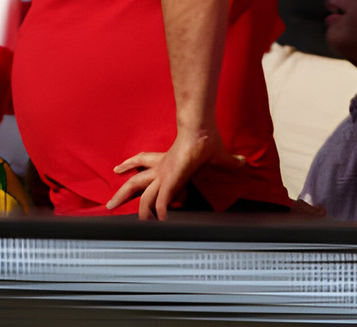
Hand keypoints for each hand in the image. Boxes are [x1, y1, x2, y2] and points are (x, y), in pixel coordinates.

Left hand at [105, 125, 243, 218]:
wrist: (200, 131)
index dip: (132, 164)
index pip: (144, 160)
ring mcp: (163, 176)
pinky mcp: (169, 182)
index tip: (122, 170)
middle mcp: (160, 169)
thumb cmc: (206, 140)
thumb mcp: (218, 156)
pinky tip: (162, 223)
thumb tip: (245, 163)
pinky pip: (160, 203)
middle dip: (122, 193)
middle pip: (134, 181)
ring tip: (137, 226)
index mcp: (166, 161)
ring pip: (142, 195)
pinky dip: (160, 214)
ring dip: (139, 211)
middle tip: (111, 204)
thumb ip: (229, 162)